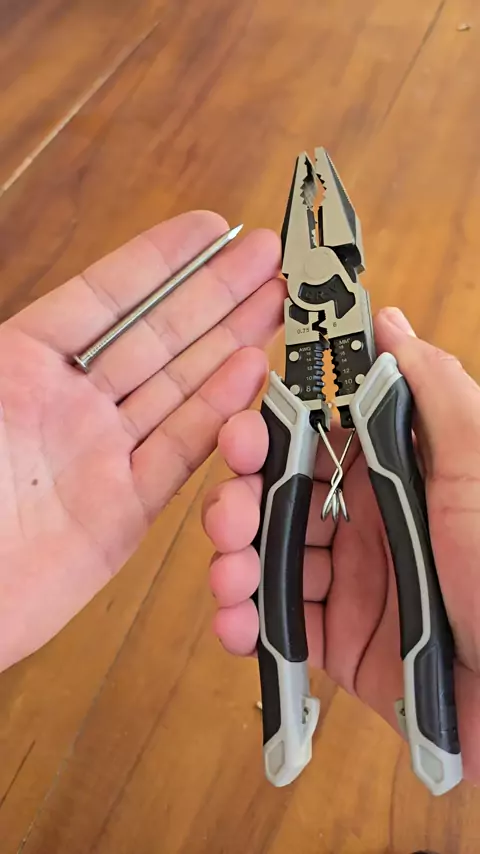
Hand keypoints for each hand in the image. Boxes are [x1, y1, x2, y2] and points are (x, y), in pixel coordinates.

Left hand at [0, 210, 283, 672]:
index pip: (104, 297)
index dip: (160, 260)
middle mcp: (68, 403)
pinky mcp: (122, 510)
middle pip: (156, 336)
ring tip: (275, 303)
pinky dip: (218, 415)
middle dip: (214, 292)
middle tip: (266, 258)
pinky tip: (252, 373)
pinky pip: (179, 452)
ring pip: (178, 387)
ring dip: (230, 342)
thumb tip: (74, 306)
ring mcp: (99, 456)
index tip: (210, 228)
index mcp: (19, 364)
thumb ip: (14, 352)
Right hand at [203, 308, 479, 781]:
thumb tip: (387, 322)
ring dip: (232, 558)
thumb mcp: (479, 468)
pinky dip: (245, 620)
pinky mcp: (335, 640)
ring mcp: (345, 581)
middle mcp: (363, 521)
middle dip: (237, 498)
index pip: (311, 440)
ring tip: (228, 575)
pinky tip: (237, 621)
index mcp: (392, 474)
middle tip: (228, 513)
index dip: (270, 433)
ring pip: (266, 556)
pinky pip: (276, 623)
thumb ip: (435, 392)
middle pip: (275, 497)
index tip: (241, 435)